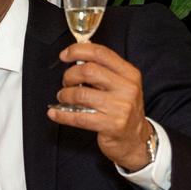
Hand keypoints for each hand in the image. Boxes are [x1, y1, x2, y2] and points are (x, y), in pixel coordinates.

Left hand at [49, 42, 151, 170]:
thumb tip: (78, 55)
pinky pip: (78, 117)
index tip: (64, 55)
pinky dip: (62, 114)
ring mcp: (120, 108)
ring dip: (65, 95)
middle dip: (70, 75)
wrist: (136, 139)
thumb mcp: (121, 85)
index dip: (78, 51)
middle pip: (89, 71)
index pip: (101, 53)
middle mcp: (127, 88)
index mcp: (129, 74)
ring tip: (63, 98)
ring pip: (81, 94)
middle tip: (66, 82)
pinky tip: (54, 113)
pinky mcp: (111, 125)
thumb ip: (103, 70)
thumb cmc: (123, 109)